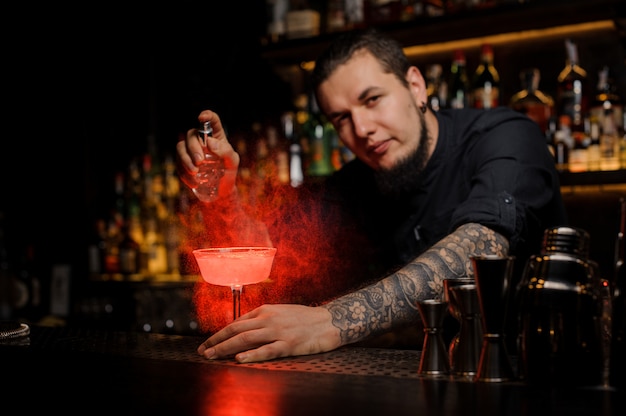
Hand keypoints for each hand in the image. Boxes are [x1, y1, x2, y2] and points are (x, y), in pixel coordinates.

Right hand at [176, 110, 239, 199]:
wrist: (221, 191)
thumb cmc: (228, 172)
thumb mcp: (232, 162)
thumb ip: (225, 151)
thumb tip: (210, 142)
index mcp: (216, 136)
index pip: (211, 120)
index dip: (206, 115)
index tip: (202, 117)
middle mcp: (201, 140)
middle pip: (191, 135)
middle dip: (193, 147)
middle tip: (199, 162)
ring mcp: (190, 151)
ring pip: (180, 147)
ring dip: (185, 160)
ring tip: (195, 172)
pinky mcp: (183, 163)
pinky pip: (178, 163)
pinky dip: (184, 173)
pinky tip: (194, 182)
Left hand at [197, 304, 341, 362]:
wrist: (330, 321)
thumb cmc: (305, 318)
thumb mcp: (280, 312)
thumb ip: (262, 319)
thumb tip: (242, 327)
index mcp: (265, 311)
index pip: (237, 322)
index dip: (220, 333)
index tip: (208, 342)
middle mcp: (269, 319)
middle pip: (237, 330)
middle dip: (216, 341)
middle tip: (203, 351)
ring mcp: (279, 332)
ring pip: (246, 339)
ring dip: (225, 348)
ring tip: (212, 356)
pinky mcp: (289, 344)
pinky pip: (267, 350)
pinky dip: (251, 354)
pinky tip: (239, 359)